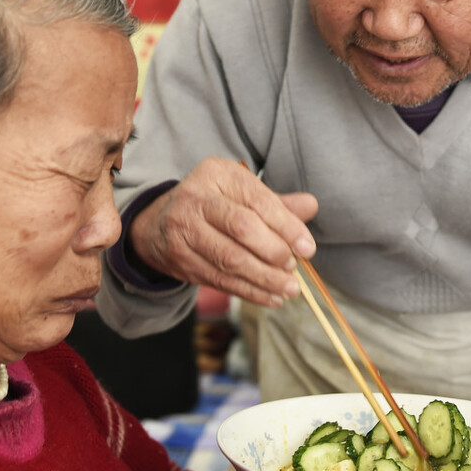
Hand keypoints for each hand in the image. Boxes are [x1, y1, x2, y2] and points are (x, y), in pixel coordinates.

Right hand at [129, 157, 317, 305]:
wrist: (159, 223)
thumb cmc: (213, 205)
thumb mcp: (240, 193)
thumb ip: (276, 203)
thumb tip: (310, 206)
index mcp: (217, 173)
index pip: (258, 200)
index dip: (286, 226)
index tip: (307, 248)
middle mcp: (196, 197)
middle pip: (242, 228)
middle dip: (274, 251)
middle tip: (293, 267)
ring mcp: (184, 228)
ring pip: (230, 259)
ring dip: (265, 278)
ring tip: (289, 288)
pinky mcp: (179, 258)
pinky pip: (220, 280)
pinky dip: (250, 292)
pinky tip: (271, 297)